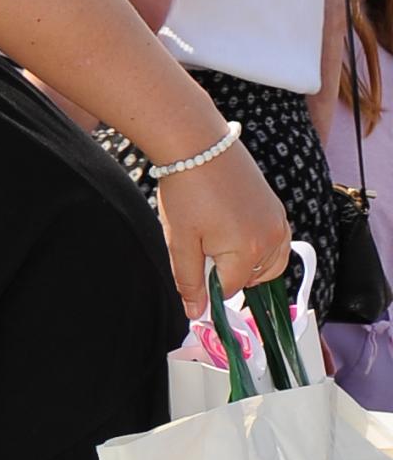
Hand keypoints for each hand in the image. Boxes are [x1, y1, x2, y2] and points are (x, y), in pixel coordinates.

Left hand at [154, 138, 288, 313]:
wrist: (199, 146)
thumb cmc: (187, 193)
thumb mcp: (181, 244)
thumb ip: (190, 282)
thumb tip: (196, 313)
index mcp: (248, 251)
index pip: (230, 290)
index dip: (208, 287)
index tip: (193, 269)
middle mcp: (271, 238)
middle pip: (253, 280)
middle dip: (229, 275)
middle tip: (204, 252)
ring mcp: (278, 222)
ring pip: (269, 264)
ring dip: (247, 265)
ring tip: (218, 245)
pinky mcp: (277, 208)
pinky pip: (277, 243)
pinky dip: (259, 248)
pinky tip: (234, 234)